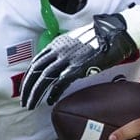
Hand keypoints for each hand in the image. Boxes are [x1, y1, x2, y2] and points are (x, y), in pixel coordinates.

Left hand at [21, 13, 138, 108]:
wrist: (115, 34)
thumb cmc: (99, 38)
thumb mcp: (76, 40)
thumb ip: (65, 50)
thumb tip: (60, 61)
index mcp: (57, 43)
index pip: (36, 61)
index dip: (29, 76)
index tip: (26, 86)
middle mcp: (59, 50)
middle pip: (36, 71)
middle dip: (28, 87)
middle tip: (25, 100)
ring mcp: (67, 58)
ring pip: (45, 78)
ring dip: (36, 93)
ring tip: (31, 104)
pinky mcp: (77, 67)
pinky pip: (60, 82)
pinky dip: (53, 93)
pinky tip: (50, 101)